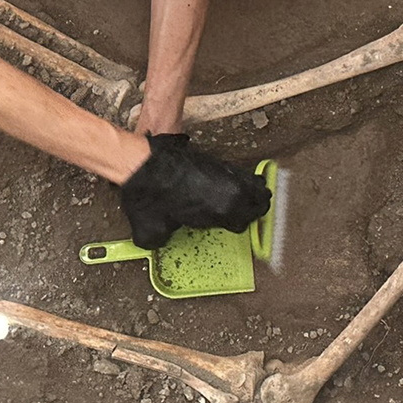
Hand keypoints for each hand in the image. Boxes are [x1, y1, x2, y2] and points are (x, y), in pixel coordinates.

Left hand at [119, 134, 270, 249]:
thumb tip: (159, 242)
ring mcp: (225, 171)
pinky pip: (239, 173)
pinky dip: (238, 181)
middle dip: (256, 208)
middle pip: (261, 199)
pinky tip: (223, 187)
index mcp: (221, 209)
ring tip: (241, 200)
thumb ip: (163, 241)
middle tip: (246, 215)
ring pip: (254, 183)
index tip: (232, 227)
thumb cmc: (149, 195)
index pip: (246, 222)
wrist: (141, 162)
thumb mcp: (152, 231)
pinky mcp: (216, 159)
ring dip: (251, 192)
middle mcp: (230, 188)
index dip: (239, 226)